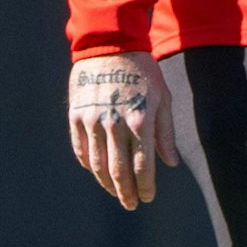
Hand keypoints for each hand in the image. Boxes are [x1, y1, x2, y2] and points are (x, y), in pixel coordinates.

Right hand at [67, 52, 179, 210]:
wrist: (109, 42)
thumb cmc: (142, 69)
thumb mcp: (162, 97)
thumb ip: (165, 133)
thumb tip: (170, 163)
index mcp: (140, 120)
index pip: (142, 167)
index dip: (145, 187)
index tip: (148, 197)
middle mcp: (114, 124)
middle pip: (118, 172)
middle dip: (126, 193)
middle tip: (131, 204)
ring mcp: (92, 120)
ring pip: (97, 165)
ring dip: (106, 184)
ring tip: (115, 192)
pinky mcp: (76, 114)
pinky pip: (81, 148)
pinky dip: (88, 164)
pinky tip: (96, 171)